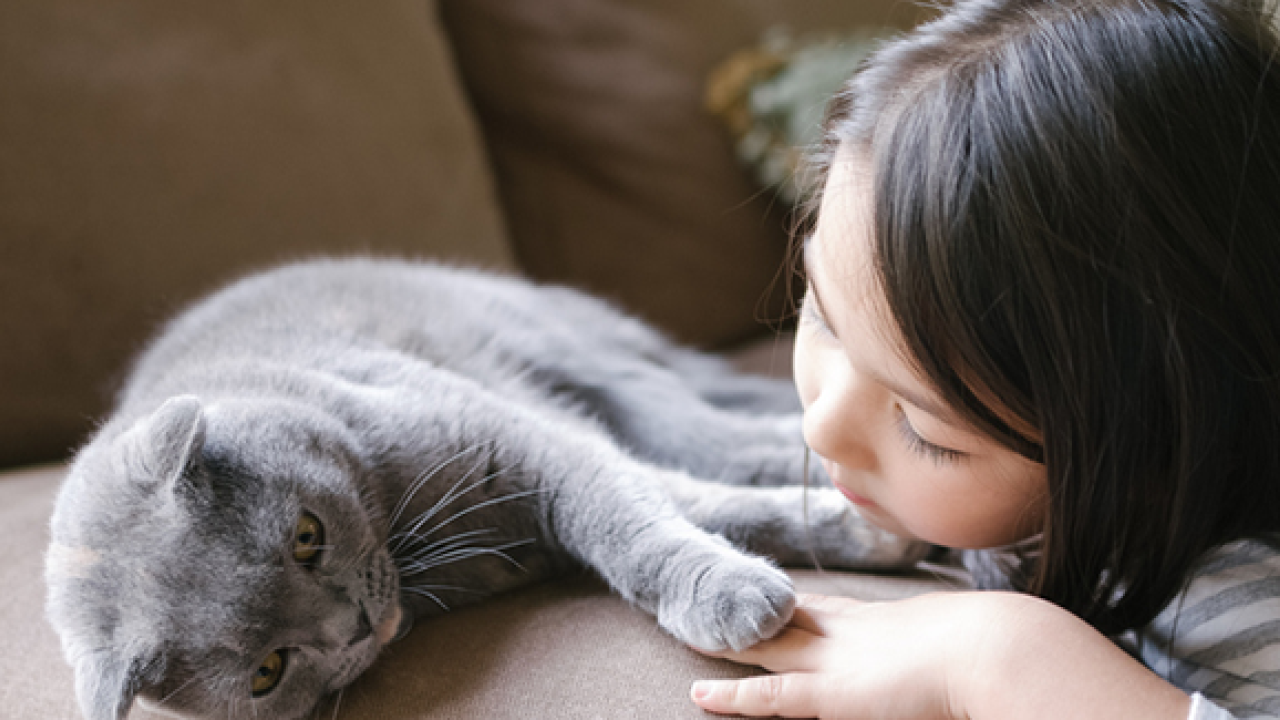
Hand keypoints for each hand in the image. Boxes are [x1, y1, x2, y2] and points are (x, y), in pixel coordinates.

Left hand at [690, 591, 1011, 719]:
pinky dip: (734, 696)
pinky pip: (770, 697)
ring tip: (689, 633)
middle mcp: (850, 634)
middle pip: (786, 618)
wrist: (999, 649)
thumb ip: (946, 647)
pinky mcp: (830, 695)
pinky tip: (700, 692)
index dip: (792, 603)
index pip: (824, 608)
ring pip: (766, 648)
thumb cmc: (1000, 648)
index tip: (768, 594)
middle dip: (748, 611)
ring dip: (727, 642)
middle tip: (711, 598)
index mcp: (881, 621)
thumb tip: (964, 647)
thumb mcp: (967, 640)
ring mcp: (836, 662)